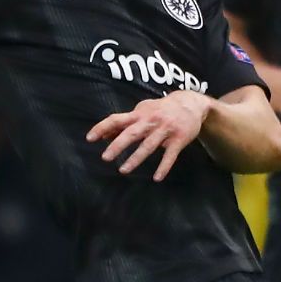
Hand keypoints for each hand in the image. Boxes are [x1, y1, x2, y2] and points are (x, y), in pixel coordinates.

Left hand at [86, 91, 211, 180]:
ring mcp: (166, 130)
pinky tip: (157, 178)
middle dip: (118, 145)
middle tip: (105, 157)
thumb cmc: (161, 109)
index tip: (90, 138)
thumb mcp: (142, 111)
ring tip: (123, 170)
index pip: (117, 119)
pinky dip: (164, 167)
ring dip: (135, 158)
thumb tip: (104, 134)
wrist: (191, 103)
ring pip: (148, 146)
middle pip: (132, 133)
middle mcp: (151, 121)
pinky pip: (170, 155)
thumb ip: (124, 122)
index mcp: (140, 114)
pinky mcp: (179, 139)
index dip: (102, 127)